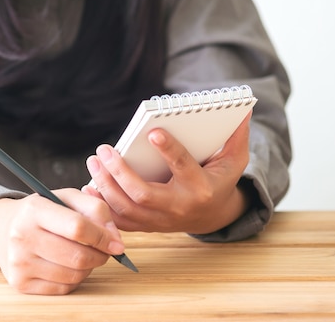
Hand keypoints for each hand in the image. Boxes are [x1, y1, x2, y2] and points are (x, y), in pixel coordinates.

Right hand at [0, 188, 124, 294]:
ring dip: (89, 267)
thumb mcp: (67, 198)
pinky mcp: (20, 283)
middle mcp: (22, 236)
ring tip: (86, 254)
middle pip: (78, 256)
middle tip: (105, 251)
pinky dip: (75, 278)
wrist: (4, 230)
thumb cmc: (44, 212)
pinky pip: (63, 288)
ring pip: (73, 274)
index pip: (78, 227)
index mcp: (34, 210)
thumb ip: (96, 209)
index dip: (103, 237)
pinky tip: (70, 265)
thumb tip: (115, 239)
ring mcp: (19, 262)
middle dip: (100, 255)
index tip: (117, 243)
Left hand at [83, 114, 252, 233]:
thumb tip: (244, 107)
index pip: (183, 167)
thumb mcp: (234, 159)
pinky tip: (89, 186)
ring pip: (126, 207)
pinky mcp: (147, 226)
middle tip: (104, 150)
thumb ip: (237, 135)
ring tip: (94, 161)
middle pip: (143, 194)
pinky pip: (119, 221)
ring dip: (105, 185)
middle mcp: (178, 207)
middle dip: (120, 173)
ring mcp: (160, 220)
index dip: (170, 150)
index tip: (154, 131)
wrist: (212, 215)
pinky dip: (102, 206)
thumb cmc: (219, 180)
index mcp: (200, 187)